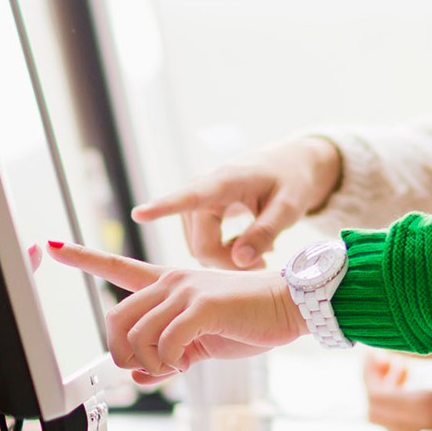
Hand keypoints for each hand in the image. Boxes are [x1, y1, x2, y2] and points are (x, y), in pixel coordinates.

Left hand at [47, 241, 306, 385]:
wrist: (289, 306)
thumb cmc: (250, 320)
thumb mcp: (202, 342)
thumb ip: (170, 355)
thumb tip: (140, 377)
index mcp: (170, 284)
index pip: (117, 267)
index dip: (82, 258)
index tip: (52, 245)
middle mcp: (172, 281)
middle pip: (116, 317)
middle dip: (121, 352)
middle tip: (146, 367)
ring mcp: (185, 290)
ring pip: (136, 335)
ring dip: (148, 363)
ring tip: (173, 366)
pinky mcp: (201, 305)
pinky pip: (163, 344)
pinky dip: (166, 364)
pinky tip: (183, 362)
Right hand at [132, 136, 341, 269]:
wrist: (291, 165)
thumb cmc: (292, 181)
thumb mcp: (289, 206)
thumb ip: (266, 232)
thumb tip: (238, 261)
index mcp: (227, 181)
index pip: (191, 196)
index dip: (165, 206)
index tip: (139, 213)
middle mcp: (206, 189)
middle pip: (201, 244)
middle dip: (228, 263)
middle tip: (263, 265)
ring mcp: (200, 201)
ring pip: (199, 248)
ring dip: (226, 260)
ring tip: (261, 255)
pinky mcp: (201, 212)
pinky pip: (202, 244)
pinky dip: (223, 253)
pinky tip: (249, 249)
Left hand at [364, 349, 431, 430]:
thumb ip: (423, 347)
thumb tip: (387, 341)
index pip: (379, 397)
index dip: (369, 373)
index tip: (372, 349)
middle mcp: (430, 430)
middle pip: (378, 414)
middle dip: (374, 383)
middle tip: (382, 356)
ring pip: (389, 423)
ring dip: (386, 395)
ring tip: (399, 367)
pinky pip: (405, 426)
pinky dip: (399, 406)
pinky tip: (414, 382)